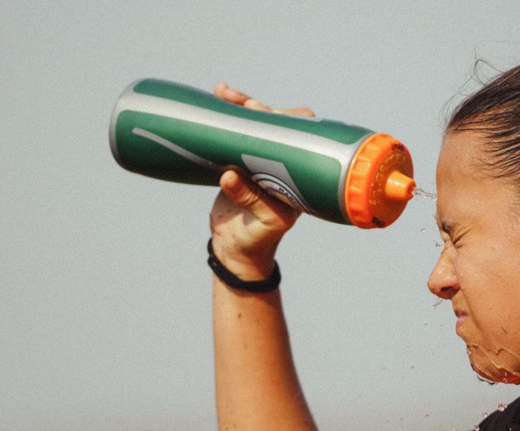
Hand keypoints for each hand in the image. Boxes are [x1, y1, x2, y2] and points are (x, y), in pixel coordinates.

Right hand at [208, 83, 311, 278]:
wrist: (235, 249)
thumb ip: (248, 199)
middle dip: (260, 109)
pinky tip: (218, 98)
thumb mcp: (258, 223)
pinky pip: (237, 134)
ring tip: (223, 93)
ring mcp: (262, 159)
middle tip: (242, 103)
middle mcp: (284, 163)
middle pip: (278, 125)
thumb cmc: (256, 240)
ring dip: (241, 106)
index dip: (286, 122)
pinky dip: (228, 117)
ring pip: (256, 124)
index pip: (301, 138)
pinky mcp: (242, 160)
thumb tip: (229, 177)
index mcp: (298, 176)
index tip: (266, 115)